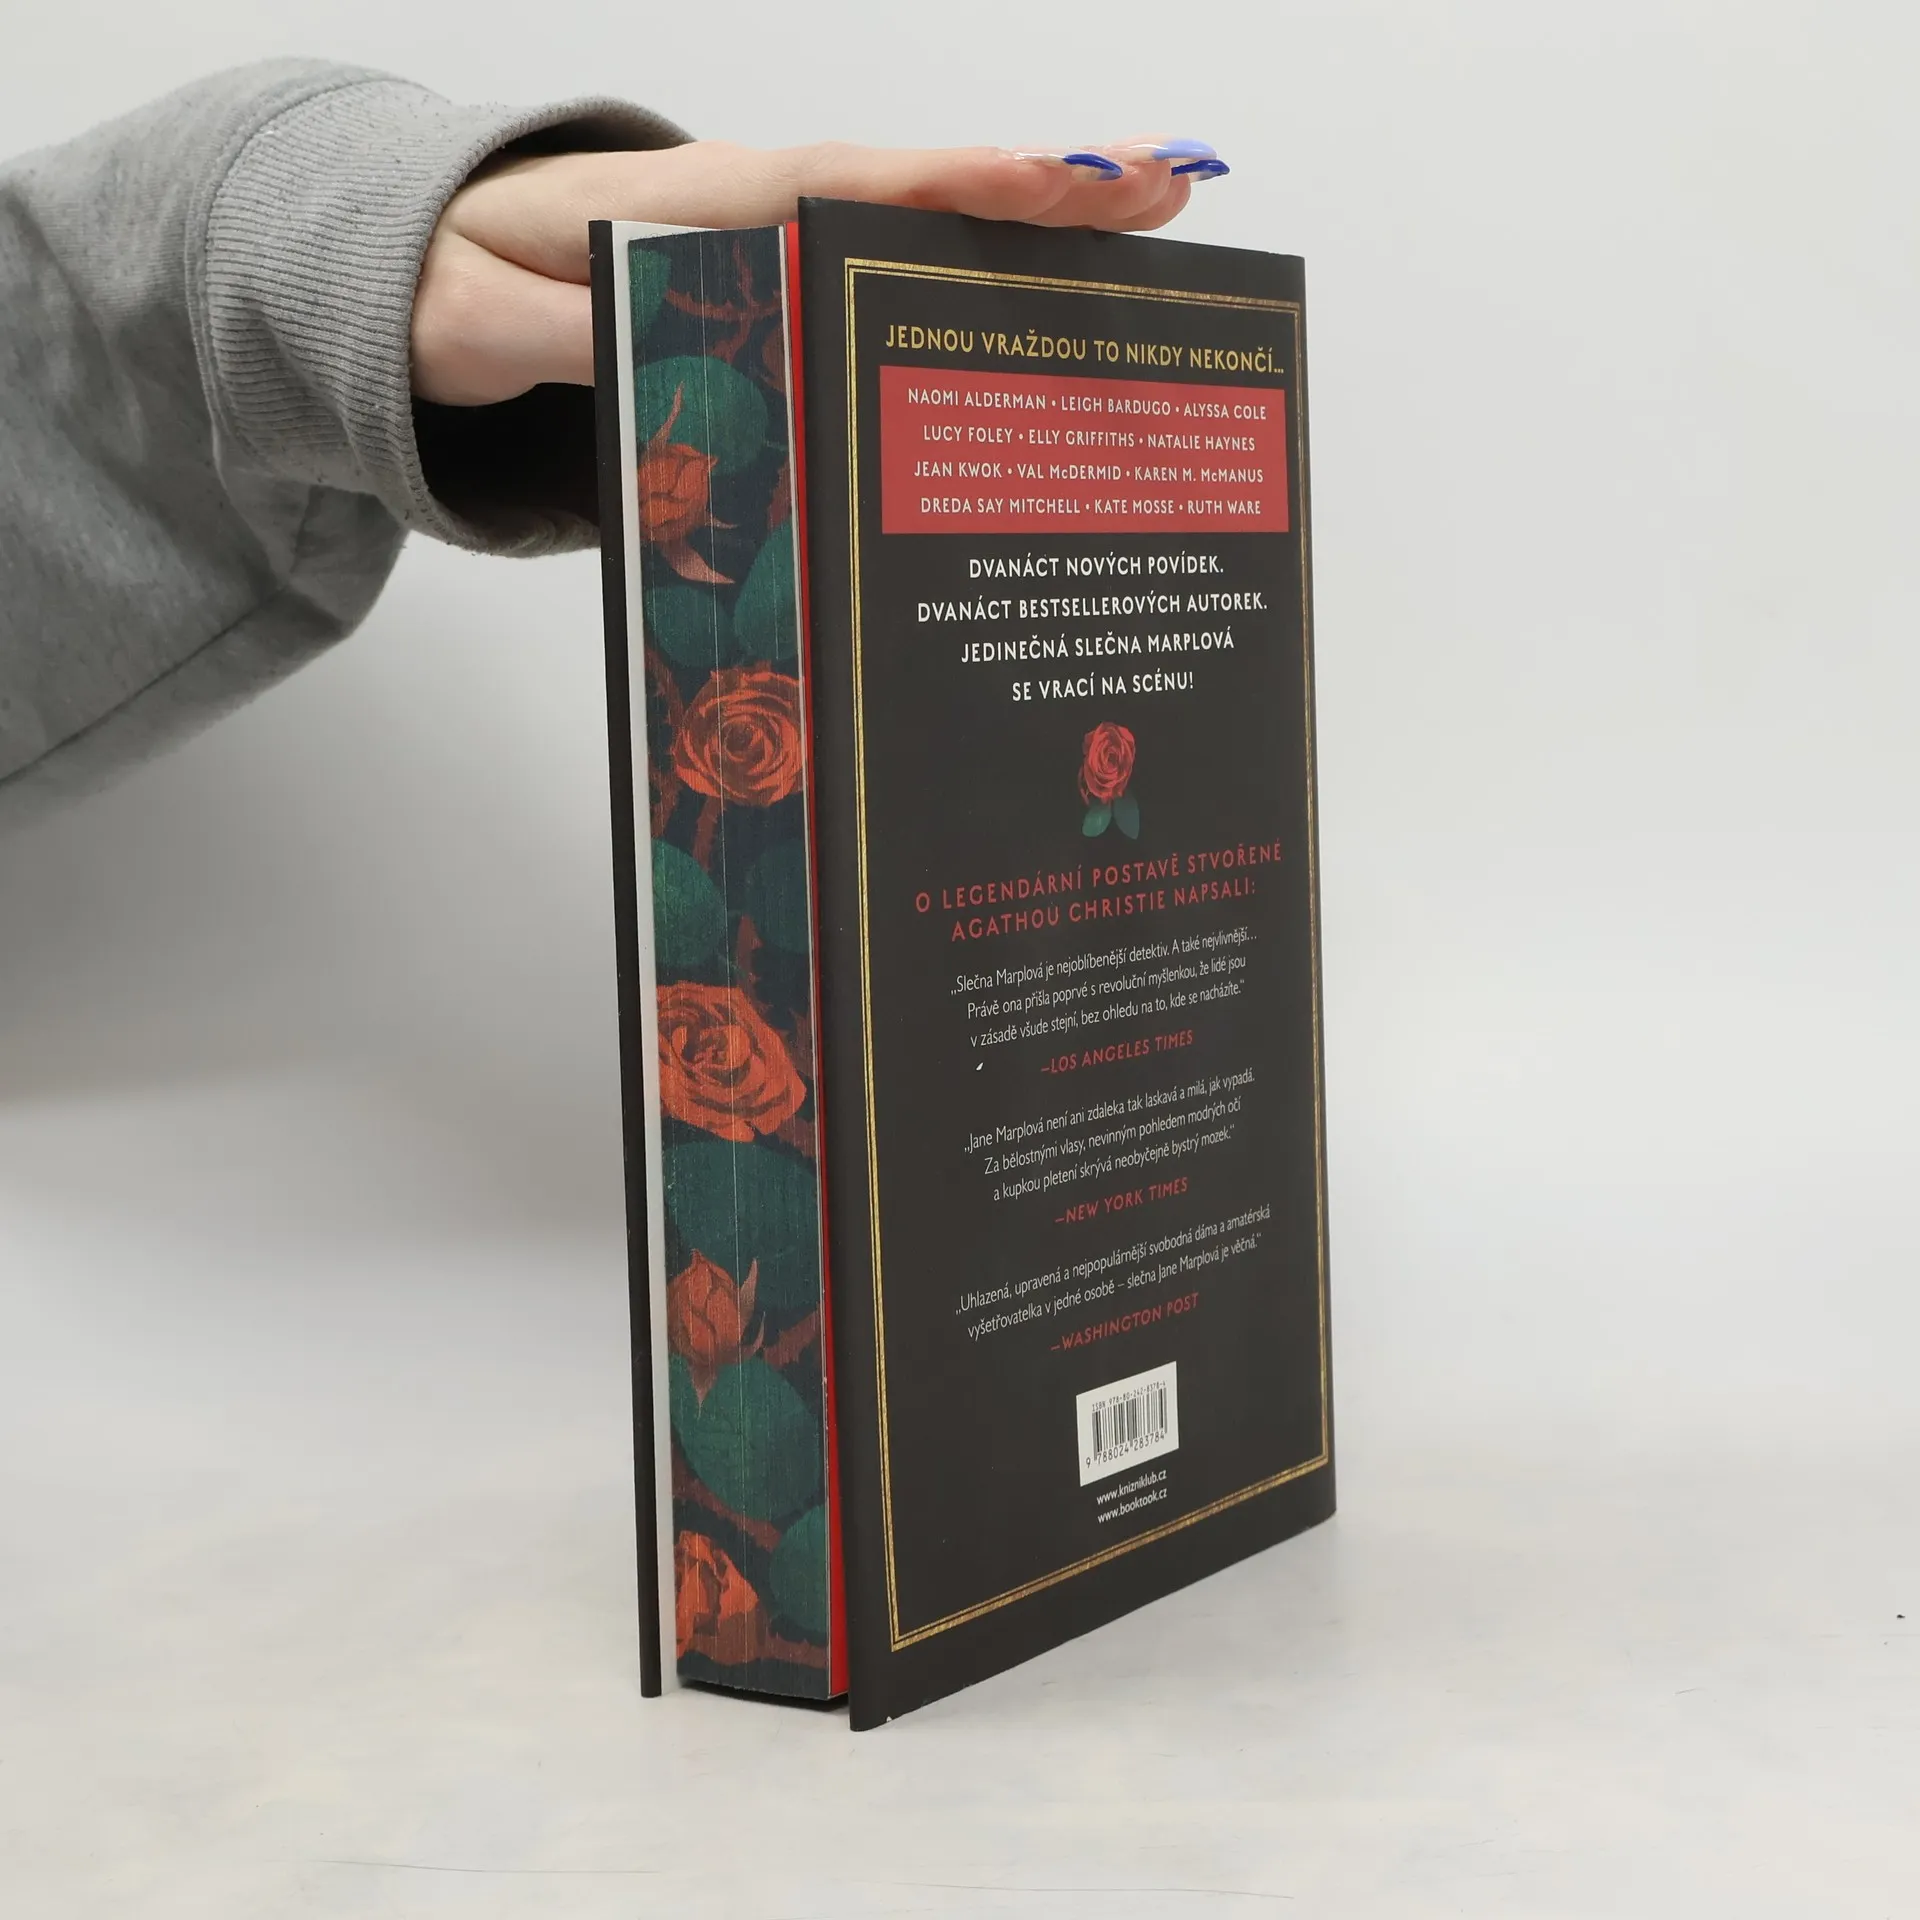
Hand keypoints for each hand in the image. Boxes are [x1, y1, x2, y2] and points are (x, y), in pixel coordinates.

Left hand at [412, 138, 1221, 406]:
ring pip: (916, 230)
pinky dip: (967, 274)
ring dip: (1029, 229)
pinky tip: (1037, 301)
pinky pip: (882, 274)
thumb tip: (656, 353)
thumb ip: (567, 339)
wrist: (414, 273)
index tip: (1062, 182)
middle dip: (1044, 190)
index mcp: (695, 203)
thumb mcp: (485, 319)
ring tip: (1149, 222)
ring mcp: (769, 242)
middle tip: (1172, 181)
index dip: (956, 187)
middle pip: (917, 193)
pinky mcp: (770, 282)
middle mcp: (752, 207)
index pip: (847, 189)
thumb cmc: (446, 283)